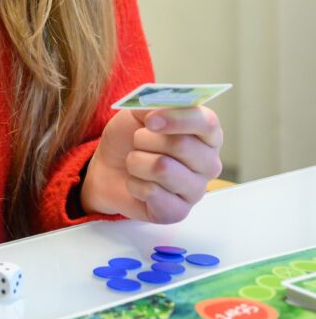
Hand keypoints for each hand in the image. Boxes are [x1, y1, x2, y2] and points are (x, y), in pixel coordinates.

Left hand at [80, 106, 223, 223]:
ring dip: (137, 162)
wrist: (109, 167)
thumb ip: (151, 105)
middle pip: (181, 145)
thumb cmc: (130, 137)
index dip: (177, 118)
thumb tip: (156, 110)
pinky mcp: (178, 212)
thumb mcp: (137, 112)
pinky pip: (152, 193)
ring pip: (163, 169)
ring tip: (136, 162)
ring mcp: (196, 190)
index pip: (206, 122)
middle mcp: (208, 163)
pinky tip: (138, 184)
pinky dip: (134, 184)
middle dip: (146, 140)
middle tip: (136, 141)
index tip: (150, 120)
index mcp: (206, 133)